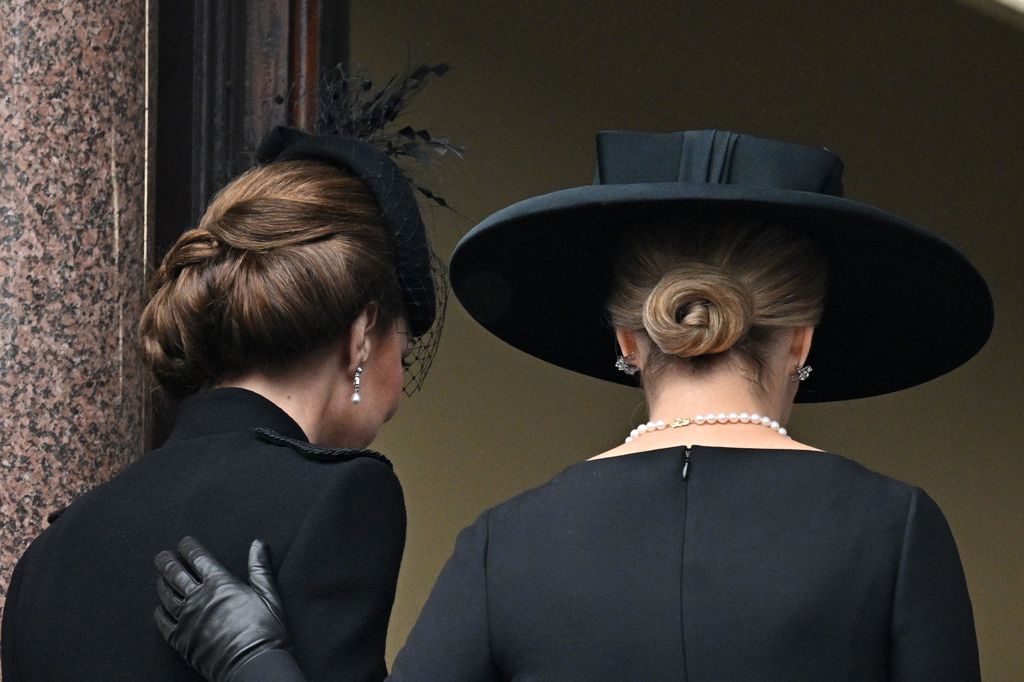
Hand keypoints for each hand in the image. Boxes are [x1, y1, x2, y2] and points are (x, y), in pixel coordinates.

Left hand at [154, 537, 291, 681]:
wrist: (253, 665)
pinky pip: (163, 623)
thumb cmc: (265, 632)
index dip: (189, 548)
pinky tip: (159, 608)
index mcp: (220, 584)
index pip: (198, 559)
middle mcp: (199, 598)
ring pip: (167, 596)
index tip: (184, 543)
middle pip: (176, 574)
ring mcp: (187, 619)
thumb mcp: (268, 595)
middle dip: (168, 562)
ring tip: (159, 577)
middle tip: (162, 555)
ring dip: (161, 583)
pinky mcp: (181, 640)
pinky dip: (159, 612)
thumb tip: (258, 544)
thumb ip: (260, 567)